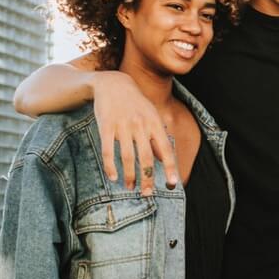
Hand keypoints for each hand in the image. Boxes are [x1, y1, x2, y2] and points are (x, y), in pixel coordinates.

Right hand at [92, 71, 177, 194]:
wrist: (113, 84)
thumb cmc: (136, 104)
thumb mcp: (151, 117)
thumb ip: (157, 138)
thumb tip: (163, 160)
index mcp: (154, 123)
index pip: (165, 149)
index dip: (169, 167)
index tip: (172, 184)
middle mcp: (140, 125)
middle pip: (145, 157)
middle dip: (147, 178)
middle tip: (146, 194)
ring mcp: (122, 125)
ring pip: (127, 157)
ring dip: (129, 175)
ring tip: (130, 187)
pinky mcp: (106, 126)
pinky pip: (108, 150)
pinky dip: (110, 166)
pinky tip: (113, 177)